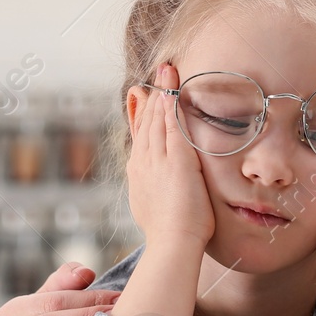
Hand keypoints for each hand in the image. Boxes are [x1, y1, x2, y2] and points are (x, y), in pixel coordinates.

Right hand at [127, 63, 215, 248]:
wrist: (172, 244)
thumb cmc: (170, 234)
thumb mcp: (154, 207)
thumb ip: (153, 191)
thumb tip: (153, 188)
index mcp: (139, 174)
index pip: (140, 137)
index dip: (143, 114)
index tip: (145, 96)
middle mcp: (143, 163)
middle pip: (146, 123)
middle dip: (152, 96)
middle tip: (158, 73)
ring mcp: (157, 160)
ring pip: (157, 120)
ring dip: (162, 93)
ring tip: (167, 72)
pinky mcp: (176, 160)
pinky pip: (171, 127)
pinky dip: (170, 107)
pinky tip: (172, 91)